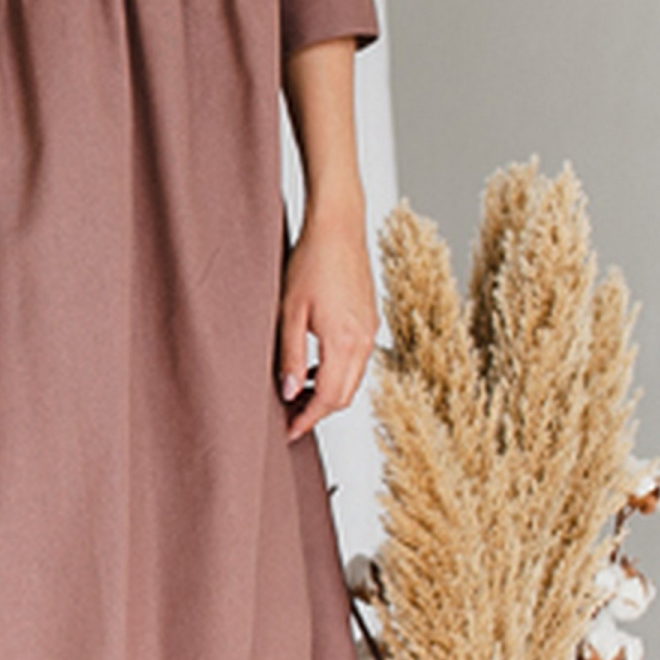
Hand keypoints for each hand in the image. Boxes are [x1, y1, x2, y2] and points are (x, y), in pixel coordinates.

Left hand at [278, 202, 378, 440]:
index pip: (329, 398)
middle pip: (344, 395)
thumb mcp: (289, 313)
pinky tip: (315, 365)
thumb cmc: (311, 262)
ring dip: (328, 392)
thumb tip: (290, 392)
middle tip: (289, 417)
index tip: (289, 431)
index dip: (307, 419)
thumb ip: (291, 356)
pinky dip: (338, 372)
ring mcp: (371, 331)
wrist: (338, 228)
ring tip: (297, 392)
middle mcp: (364, 341)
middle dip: (317, 411)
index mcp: (345, 342)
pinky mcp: (370, 320)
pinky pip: (357, 360)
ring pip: (353, 379)